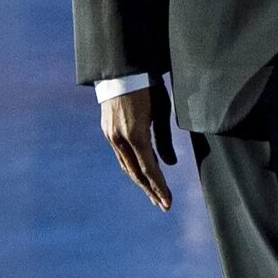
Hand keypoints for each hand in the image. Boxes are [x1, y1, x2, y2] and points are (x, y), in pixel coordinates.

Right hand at [99, 84, 176, 211]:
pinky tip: (142, 176)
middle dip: (151, 191)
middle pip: (136, 173)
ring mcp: (111, 136)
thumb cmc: (148, 89)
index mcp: (135, 135)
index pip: (149, 169)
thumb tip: (170, 164)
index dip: (159, 187)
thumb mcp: (162, 113)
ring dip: (141, 183)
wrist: (122, 72)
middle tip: (163, 206)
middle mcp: (119, 139)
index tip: (168, 202)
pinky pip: (122, 156)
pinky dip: (133, 168)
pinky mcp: (108, 132)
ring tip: (154, 196)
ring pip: (127, 166)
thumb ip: (165, 140)